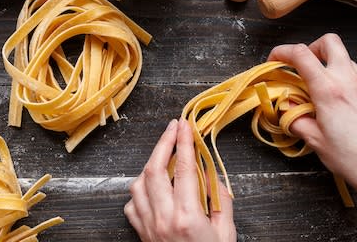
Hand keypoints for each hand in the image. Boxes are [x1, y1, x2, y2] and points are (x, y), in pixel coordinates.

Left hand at [124, 119, 235, 241]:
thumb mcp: (226, 234)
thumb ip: (222, 202)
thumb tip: (213, 176)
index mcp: (186, 216)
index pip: (183, 168)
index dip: (184, 142)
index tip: (185, 125)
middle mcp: (162, 218)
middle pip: (155, 169)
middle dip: (163, 142)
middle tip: (173, 127)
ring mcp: (147, 226)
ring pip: (138, 183)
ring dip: (150, 164)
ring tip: (163, 156)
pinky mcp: (140, 233)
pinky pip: (131, 203)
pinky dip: (139, 189)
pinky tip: (152, 187)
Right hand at [268, 33, 356, 239]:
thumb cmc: (354, 159)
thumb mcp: (314, 139)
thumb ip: (294, 117)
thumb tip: (285, 106)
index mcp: (329, 91)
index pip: (301, 54)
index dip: (282, 52)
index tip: (276, 60)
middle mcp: (351, 81)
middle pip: (329, 42)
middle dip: (311, 48)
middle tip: (303, 66)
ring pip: (346, 60)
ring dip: (330, 68)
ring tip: (323, 91)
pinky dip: (347, 83)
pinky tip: (344, 104)